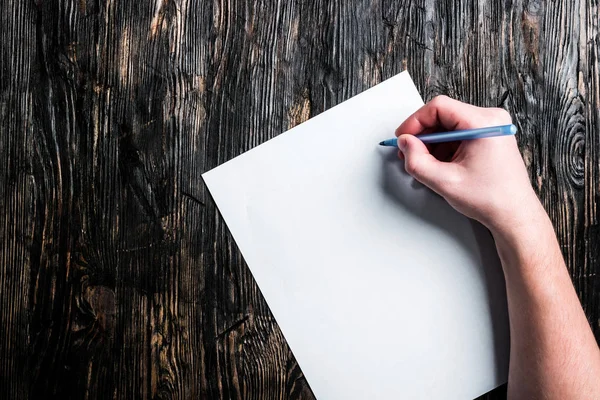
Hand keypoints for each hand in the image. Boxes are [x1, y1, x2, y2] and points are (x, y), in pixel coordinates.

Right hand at [396, 96, 541, 234]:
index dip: (415, 121)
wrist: (514, 214)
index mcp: (483, 123)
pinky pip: (458, 133)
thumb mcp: (444, 181)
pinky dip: (444, 147)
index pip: (439, 107)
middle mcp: (490, 119)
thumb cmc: (491, 199)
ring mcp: (491, 127)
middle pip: (443, 114)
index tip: (403, 137)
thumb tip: (404, 143)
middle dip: (423, 134)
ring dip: (432, 143)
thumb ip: (416, 161)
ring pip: (449, 125)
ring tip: (426, 164)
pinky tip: (439, 165)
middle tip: (409, 153)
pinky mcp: (488, 137)